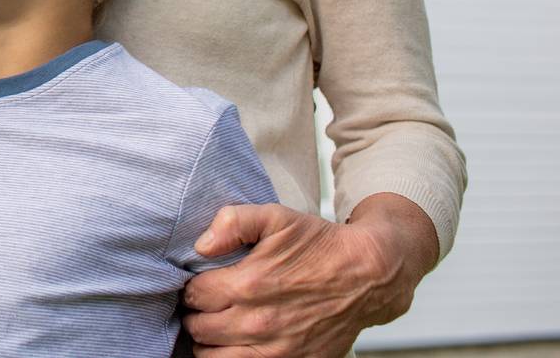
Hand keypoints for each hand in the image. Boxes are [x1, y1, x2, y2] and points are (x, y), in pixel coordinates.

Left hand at [182, 196, 435, 357]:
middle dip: (197, 314)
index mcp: (248, 285)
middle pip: (198, 328)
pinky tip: (235, 344)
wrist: (368, 276)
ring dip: (209, 342)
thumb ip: (233, 222)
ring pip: (213, 357)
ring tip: (217, 325)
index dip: (191, 288)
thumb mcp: (275, 216)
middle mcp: (258, 322)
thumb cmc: (320, 245)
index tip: (201, 283)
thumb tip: (202, 245)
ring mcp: (275, 350)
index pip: (193, 296)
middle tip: (208, 304)